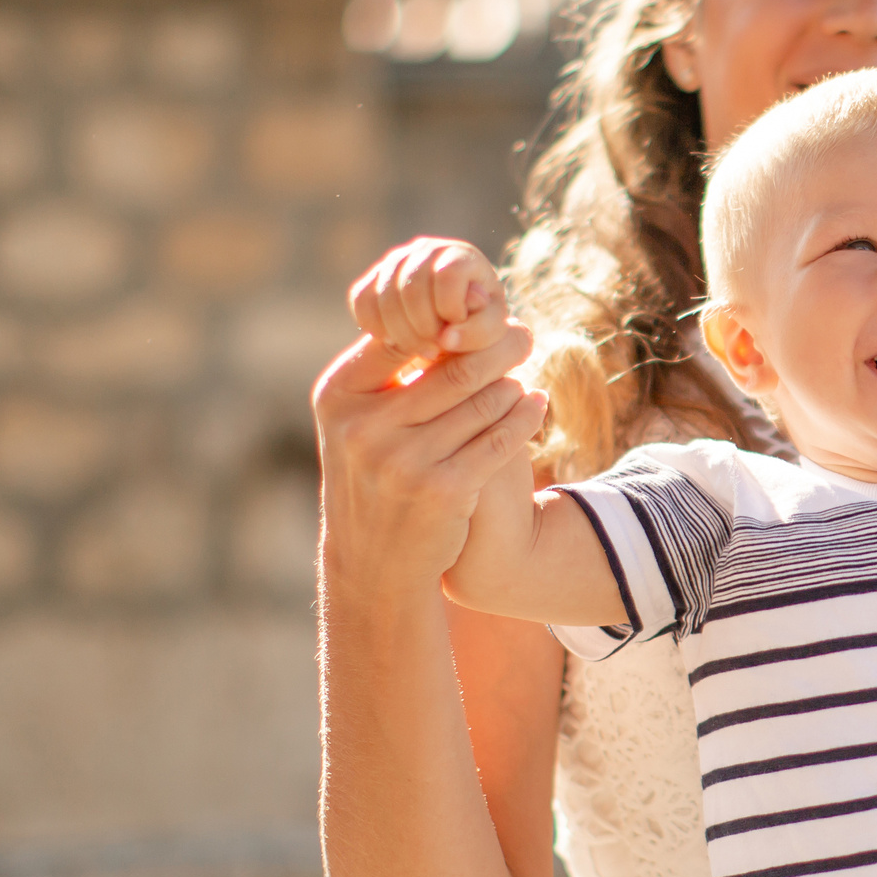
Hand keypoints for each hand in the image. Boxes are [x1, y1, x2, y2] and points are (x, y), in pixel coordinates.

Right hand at [313, 320, 545, 589]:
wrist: (374, 562)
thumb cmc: (373, 476)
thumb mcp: (359, 423)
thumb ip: (389, 374)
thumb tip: (443, 316)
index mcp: (340, 397)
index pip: (403, 339)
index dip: (447, 325)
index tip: (479, 314)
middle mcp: (365, 428)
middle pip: (452, 368)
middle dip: (496, 347)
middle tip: (524, 332)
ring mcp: (403, 461)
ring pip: (482, 402)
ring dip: (511, 383)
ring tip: (525, 369)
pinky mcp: (444, 490)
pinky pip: (500, 440)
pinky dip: (525, 417)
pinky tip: (536, 402)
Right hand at [348, 237, 510, 366]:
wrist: (453, 323)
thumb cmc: (477, 323)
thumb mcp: (489, 330)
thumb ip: (478, 332)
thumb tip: (447, 337)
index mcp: (461, 256)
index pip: (447, 275)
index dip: (449, 309)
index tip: (454, 332)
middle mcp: (427, 250)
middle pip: (411, 287)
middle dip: (421, 328)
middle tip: (434, 351)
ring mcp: (397, 261)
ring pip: (383, 294)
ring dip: (399, 331)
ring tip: (419, 350)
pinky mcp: (373, 278)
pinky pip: (361, 300)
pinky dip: (373, 326)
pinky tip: (393, 342)